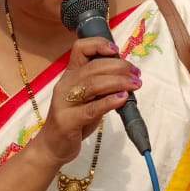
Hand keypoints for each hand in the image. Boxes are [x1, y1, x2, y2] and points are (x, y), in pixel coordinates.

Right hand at [35, 37, 139, 166]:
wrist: (53, 146)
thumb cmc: (75, 119)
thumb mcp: (89, 98)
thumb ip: (103, 85)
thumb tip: (128, 75)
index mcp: (70, 74)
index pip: (80, 49)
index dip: (98, 44)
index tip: (116, 50)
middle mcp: (66, 85)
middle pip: (93, 67)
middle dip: (119, 67)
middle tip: (136, 73)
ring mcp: (64, 102)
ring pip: (93, 84)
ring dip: (118, 82)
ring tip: (135, 84)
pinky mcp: (67, 121)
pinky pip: (91, 108)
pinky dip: (109, 101)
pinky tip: (123, 99)